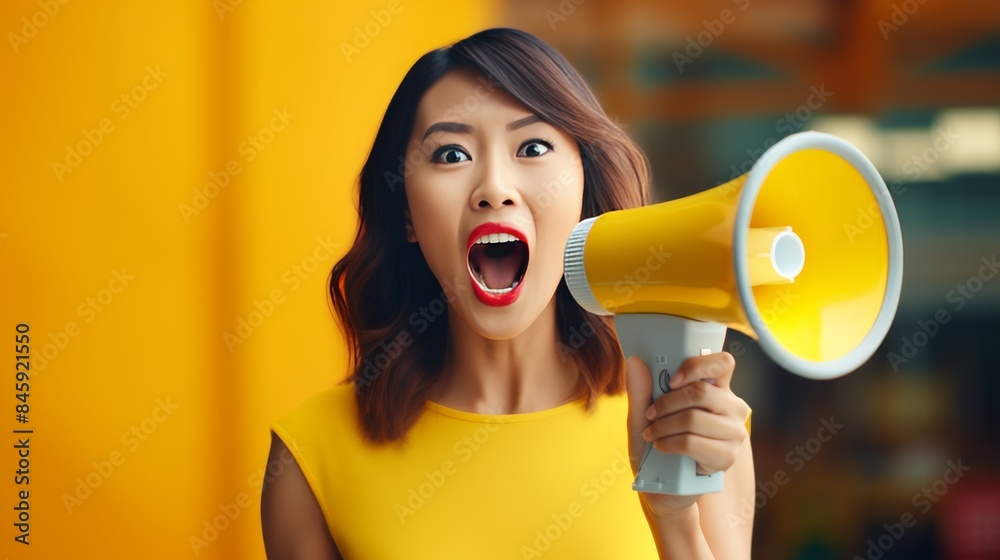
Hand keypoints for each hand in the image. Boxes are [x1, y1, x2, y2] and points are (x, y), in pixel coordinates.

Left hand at [625, 352, 749, 518]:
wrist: (665, 487)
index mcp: (717, 388)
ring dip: (664, 426)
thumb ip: (641, 391)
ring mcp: (734, 432)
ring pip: (694, 418)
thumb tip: (635, 362)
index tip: (672, 380)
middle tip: (651, 415)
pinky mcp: (727, 456)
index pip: (722, 363)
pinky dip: (669, 443)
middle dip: (667, 403)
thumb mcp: (643, 417)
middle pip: (702, 391)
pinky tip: (661, 447)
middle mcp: (732, 407)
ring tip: (651, 433)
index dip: (697, 365)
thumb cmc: (658, 445)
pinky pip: (692, 442)